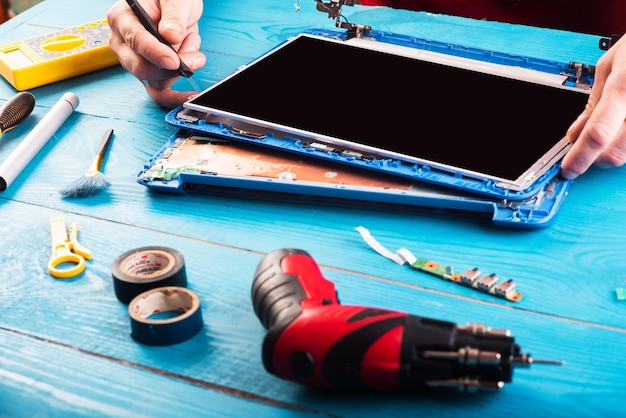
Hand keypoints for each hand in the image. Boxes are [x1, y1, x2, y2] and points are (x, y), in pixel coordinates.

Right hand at [107, 0, 205, 107]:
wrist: (175, 4)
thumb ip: (173, 15)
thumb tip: (171, 36)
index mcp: (122, 18)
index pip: (135, 40)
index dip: (155, 53)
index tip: (174, 60)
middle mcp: (124, 43)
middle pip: (141, 67)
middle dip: (172, 67)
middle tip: (195, 57)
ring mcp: (136, 61)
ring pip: (155, 80)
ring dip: (181, 70)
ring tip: (193, 43)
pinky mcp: (150, 73)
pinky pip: (159, 93)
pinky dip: (176, 96)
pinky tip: (191, 94)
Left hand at [561, 36, 625, 178]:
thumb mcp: (610, 66)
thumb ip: (592, 103)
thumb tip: (574, 134)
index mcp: (623, 88)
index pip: (597, 134)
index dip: (579, 157)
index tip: (567, 169)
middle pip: (616, 153)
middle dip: (595, 158)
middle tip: (585, 149)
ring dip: (614, 151)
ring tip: (612, 128)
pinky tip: (623, 127)